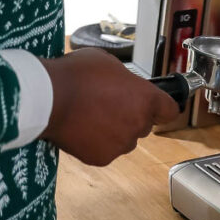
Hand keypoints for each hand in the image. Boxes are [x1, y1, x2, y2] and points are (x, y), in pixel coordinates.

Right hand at [38, 48, 178, 165]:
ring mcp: (120, 144)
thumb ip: (124, 78)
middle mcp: (137, 124)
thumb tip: (124, 85)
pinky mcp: (102, 158)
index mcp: (145, 98)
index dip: (163, 107)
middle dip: (131, 114)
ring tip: (92, 114)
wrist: (49, 98)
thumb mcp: (107, 62)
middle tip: (109, 102)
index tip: (159, 106)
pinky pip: (106, 149)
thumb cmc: (77, 74)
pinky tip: (83, 126)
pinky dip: (97, 141)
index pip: (169, 110)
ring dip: (114, 129)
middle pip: (143, 123)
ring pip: (124, 138)